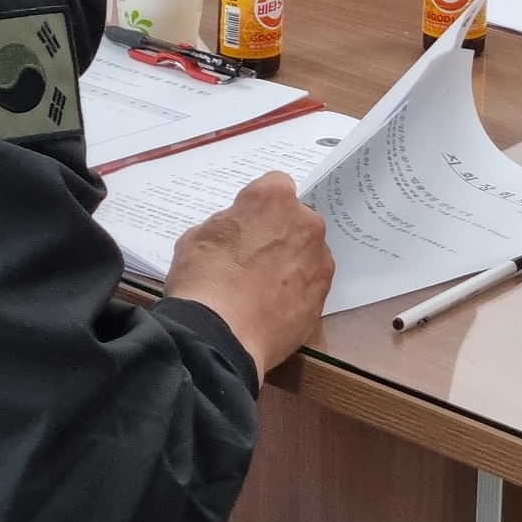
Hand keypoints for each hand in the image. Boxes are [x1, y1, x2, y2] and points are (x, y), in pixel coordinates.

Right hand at [162, 171, 334, 370]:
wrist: (220, 334)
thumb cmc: (202, 280)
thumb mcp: (198, 237)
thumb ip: (228, 225)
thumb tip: (236, 234)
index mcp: (274, 198)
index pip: (274, 187)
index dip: (258, 208)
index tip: (246, 225)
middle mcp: (305, 222)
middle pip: (296, 220)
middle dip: (280, 233)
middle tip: (254, 259)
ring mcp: (319, 259)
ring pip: (307, 252)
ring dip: (292, 263)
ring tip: (263, 289)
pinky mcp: (323, 294)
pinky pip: (310, 284)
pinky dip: (297, 291)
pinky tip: (273, 306)